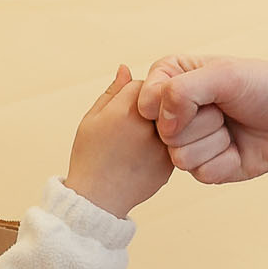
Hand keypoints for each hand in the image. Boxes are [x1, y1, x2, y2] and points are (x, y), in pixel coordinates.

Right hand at [65, 65, 174, 217]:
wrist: (98, 200)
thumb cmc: (90, 156)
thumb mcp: (92, 119)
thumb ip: (113, 92)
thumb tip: (126, 67)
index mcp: (126, 112)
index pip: (144, 84)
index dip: (134, 93)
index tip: (124, 106)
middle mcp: (149, 128)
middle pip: (163, 100)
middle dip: (154, 105)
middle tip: (137, 121)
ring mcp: (163, 147)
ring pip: (174, 120)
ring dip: (165, 122)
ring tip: (141, 137)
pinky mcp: (171, 164)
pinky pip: (177, 141)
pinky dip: (168, 141)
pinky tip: (147, 152)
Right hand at [137, 57, 267, 183]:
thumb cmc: (266, 86)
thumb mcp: (223, 75)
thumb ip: (182, 91)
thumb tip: (162, 125)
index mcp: (173, 79)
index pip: (145, 99)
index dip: (170, 102)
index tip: (204, 92)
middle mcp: (176, 111)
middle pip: (163, 132)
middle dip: (201, 122)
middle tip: (226, 109)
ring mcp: (191, 141)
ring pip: (180, 157)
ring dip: (215, 142)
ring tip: (233, 127)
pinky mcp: (207, 167)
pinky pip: (201, 173)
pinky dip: (226, 161)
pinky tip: (240, 148)